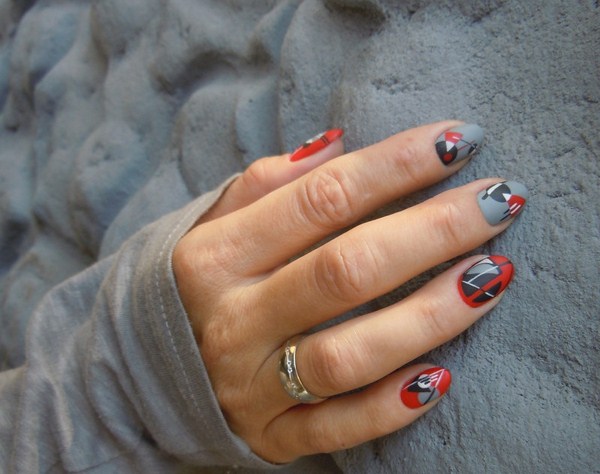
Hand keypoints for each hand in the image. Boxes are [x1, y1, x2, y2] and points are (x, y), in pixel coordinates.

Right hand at [173, 121, 526, 462]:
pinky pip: (339, 428)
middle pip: (346, 270)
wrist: (150, 367)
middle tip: (498, 201)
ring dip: (429, 316)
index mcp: (214, 256)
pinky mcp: (272, 435)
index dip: (395, 165)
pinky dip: (393, 405)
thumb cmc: (202, 283)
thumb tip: (341, 142)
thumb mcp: (214, 223)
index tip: (455, 140)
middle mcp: (232, 320)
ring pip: (350, 353)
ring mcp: (251, 385)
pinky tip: (442, 375)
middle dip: (432, 231)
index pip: (320, 198)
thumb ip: (268, 183)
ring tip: (492, 276)